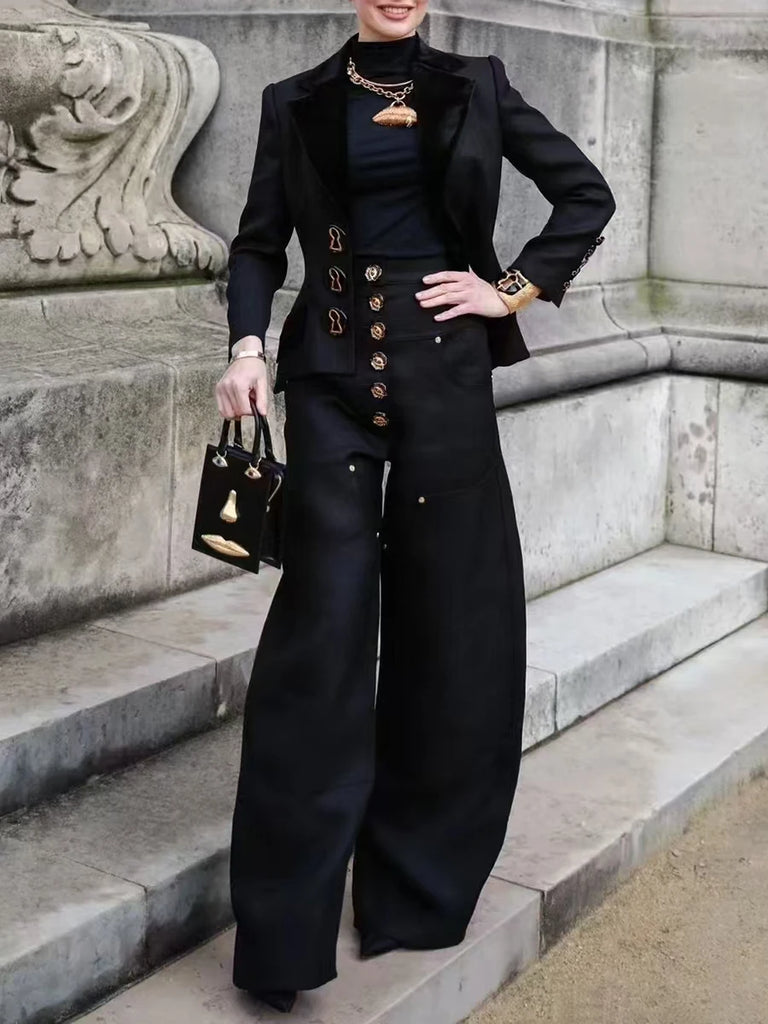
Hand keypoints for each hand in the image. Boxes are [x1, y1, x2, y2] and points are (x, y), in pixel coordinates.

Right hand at [215, 337, 268, 418]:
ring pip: (226, 412)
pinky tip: (236, 402)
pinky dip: (229, 409)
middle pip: (234, 412)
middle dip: (243, 411)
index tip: (255, 406)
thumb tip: (262, 413)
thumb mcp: (262, 383)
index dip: (251, 412)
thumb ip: (262, 400)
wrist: (246, 355)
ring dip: (236, 411)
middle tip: (249, 402)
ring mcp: (221, 388)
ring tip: (242, 401)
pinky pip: (220, 408)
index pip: (243, 410)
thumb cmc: (254, 367)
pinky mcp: (218, 389)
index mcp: (239, 385)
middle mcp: (227, 387)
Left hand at [415, 269, 539, 319]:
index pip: (447, 275)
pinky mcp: (472, 307)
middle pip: (444, 287)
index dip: (435, 277)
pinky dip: (446, 314)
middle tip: (418, 296)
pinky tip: (437, 317)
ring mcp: (468, 296)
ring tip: (423, 304)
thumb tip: (461, 270)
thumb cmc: (488, 290)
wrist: (503, 299)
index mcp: (466, 277)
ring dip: (434, 301)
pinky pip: (456, 311)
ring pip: (447, 298)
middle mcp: (466, 285)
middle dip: (429, 292)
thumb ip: (466, 276)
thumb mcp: (476, 279)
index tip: (424, 281)